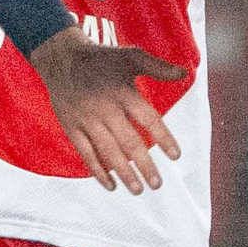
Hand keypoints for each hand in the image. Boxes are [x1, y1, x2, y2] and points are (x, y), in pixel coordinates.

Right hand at [34, 19, 186, 192]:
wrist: (62, 58)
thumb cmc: (103, 59)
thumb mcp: (130, 57)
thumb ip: (158, 67)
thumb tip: (185, 73)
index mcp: (123, 92)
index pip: (147, 118)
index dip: (163, 137)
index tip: (175, 156)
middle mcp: (105, 108)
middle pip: (128, 141)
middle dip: (144, 165)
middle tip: (157, 183)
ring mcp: (87, 119)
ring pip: (107, 151)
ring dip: (124, 173)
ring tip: (139, 190)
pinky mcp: (72, 127)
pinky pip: (85, 153)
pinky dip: (97, 171)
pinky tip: (111, 185)